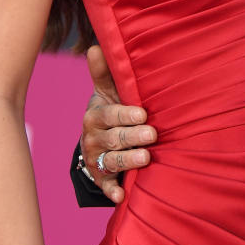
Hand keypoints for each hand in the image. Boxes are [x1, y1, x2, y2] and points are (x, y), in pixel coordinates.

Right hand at [80, 44, 156, 204]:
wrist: (100, 140)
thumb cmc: (112, 110)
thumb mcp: (108, 91)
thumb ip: (105, 72)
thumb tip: (96, 46)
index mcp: (96, 115)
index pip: (110, 115)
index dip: (125, 114)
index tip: (143, 113)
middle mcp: (93, 138)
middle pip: (113, 138)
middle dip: (132, 136)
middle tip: (152, 134)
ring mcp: (97, 159)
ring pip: (112, 160)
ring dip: (128, 160)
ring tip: (146, 158)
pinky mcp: (101, 177)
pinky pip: (105, 185)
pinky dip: (112, 191)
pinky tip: (121, 197)